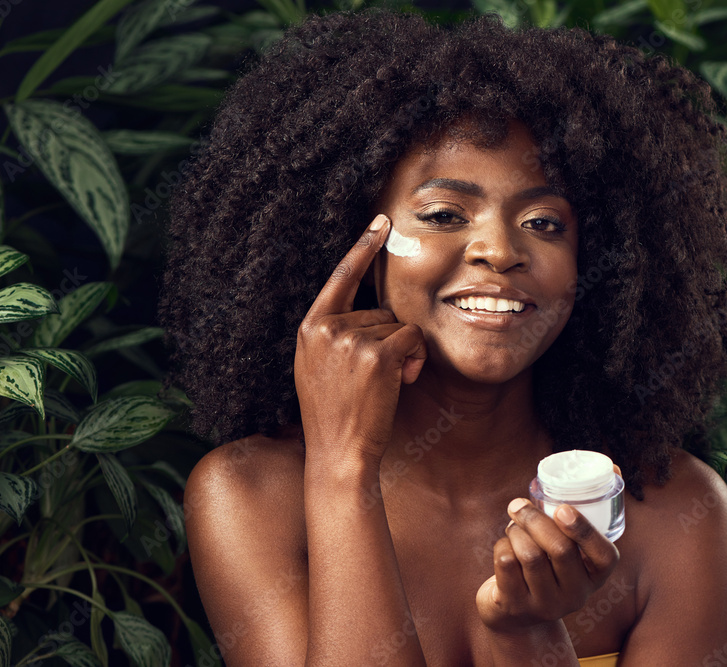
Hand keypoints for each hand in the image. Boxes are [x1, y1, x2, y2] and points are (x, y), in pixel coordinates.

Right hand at [294, 214, 427, 464]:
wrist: (338, 452)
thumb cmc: (335, 413)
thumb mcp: (319, 366)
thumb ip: (335, 333)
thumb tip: (371, 310)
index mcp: (310, 327)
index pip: (340, 277)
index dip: (363, 248)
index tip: (381, 222)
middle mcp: (327, 327)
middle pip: (380, 311)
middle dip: (388, 340)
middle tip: (374, 377)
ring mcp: (351, 339)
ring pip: (399, 326)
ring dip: (403, 352)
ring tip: (384, 384)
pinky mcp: (377, 353)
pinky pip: (412, 338)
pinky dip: (415, 357)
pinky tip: (402, 381)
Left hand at [475, 490, 619, 633]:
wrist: (516, 614)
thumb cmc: (549, 565)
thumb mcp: (572, 548)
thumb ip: (588, 512)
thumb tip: (615, 466)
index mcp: (596, 576)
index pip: (604, 556)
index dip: (584, 530)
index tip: (562, 508)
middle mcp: (576, 595)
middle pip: (559, 550)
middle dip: (535, 519)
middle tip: (519, 504)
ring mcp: (546, 605)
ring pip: (530, 554)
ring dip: (516, 530)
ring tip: (513, 525)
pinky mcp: (515, 607)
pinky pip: (506, 563)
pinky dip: (502, 544)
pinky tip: (505, 544)